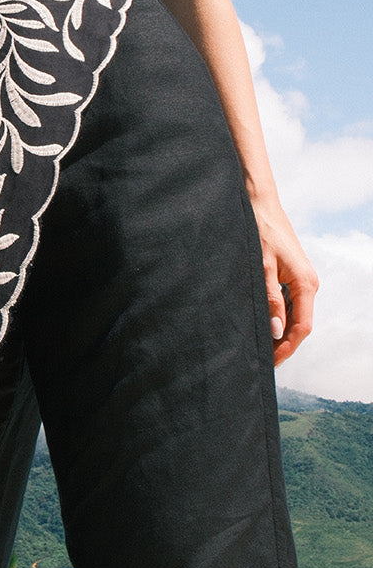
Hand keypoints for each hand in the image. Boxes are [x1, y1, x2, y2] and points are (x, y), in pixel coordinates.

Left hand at [251, 195, 317, 366]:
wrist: (260, 204)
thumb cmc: (260, 231)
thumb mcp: (262, 267)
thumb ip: (270, 299)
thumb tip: (276, 330)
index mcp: (306, 284)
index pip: (302, 327)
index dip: (287, 348)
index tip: (270, 363)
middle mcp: (308, 283)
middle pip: (299, 324)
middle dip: (282, 343)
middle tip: (260, 360)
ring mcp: (300, 279)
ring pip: (293, 314)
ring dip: (279, 330)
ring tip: (259, 346)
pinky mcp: (290, 274)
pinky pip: (287, 302)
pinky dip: (276, 315)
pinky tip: (261, 322)